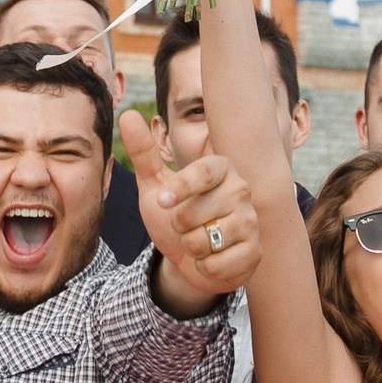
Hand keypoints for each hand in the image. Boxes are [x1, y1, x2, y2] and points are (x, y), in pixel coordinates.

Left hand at [122, 111, 260, 310]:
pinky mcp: (254, 252)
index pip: (202, 173)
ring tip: (201, 242)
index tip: (162, 201)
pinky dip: (204, 268)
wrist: (192, 258)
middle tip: (187, 226)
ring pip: (203, 242)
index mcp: (220, 168)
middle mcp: (241, 190)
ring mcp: (251, 222)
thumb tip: (127, 114)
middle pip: (193, 215)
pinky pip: (216, 265)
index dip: (179, 189)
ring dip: (191, 249)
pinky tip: (212, 259)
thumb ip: (144, 153)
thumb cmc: (176, 216)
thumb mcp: (155, 185)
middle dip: (178, 227)